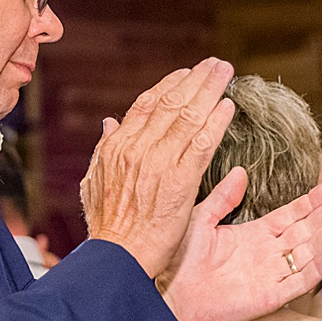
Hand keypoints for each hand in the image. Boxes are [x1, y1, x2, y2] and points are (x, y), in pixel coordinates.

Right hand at [82, 59, 236, 276]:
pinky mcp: (181, 181)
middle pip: (171, 103)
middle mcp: (138, 148)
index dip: (169, 85)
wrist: (118, 256)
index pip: (146, 105)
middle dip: (196, 80)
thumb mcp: (93, 182)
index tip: (186, 74)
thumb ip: (103, 149)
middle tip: (215, 64)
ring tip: (226, 73)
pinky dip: (216, 123)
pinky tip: (229, 107)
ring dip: (211, 91)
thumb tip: (109, 122)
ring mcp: (159, 163)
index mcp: (117, 146)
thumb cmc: (107, 226)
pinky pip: (202, 144)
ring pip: (189, 117)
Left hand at [160, 177, 321, 320]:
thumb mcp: (200, 219)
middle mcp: (267, 255)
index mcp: (253, 235)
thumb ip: (222, 198)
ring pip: (308, 253)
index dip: (312, 202)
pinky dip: (316, 268)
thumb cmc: (176, 259)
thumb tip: (240, 170)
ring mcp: (270, 276)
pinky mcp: (269, 298)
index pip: (291, 215)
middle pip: (306, 231)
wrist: (165, 293)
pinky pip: (298, 282)